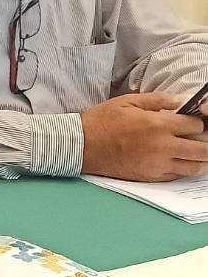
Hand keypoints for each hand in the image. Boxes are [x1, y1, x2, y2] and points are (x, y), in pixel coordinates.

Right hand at [81, 92, 207, 180]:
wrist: (81, 145)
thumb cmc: (101, 121)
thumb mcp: (127, 102)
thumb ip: (157, 100)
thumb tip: (179, 100)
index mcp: (158, 125)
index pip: (195, 125)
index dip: (199, 122)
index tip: (194, 121)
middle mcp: (163, 147)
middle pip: (202, 150)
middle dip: (207, 143)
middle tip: (203, 139)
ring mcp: (158, 164)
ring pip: (194, 167)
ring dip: (201, 160)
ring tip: (199, 154)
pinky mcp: (150, 176)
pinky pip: (177, 176)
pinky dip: (183, 169)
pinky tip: (181, 162)